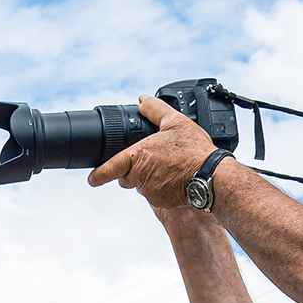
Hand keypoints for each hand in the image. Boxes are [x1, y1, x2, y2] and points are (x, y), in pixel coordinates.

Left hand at [88, 95, 218, 214]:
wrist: (211, 177)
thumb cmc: (194, 150)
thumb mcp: (175, 122)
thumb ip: (155, 110)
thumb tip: (143, 100)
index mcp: (138, 156)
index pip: (110, 168)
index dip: (99, 175)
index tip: (91, 179)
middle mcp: (140, 177)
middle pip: (126, 176)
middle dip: (133, 169)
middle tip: (153, 158)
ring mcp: (150, 191)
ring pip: (141, 185)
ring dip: (149, 177)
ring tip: (169, 166)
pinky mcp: (160, 202)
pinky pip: (155, 195)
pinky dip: (161, 187)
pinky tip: (175, 177)